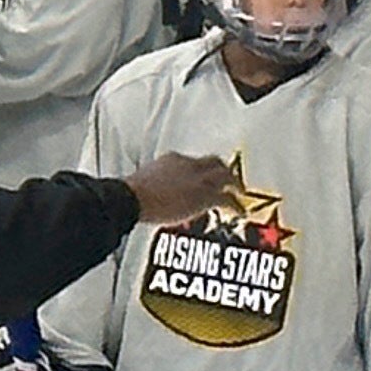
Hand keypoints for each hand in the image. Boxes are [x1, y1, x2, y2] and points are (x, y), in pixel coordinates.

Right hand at [124, 151, 238, 226]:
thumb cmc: (132, 194)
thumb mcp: (142, 183)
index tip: (200, 177)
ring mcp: (198, 179)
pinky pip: (226, 199)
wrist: (133, 198)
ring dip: (234, 184)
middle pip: (214, 161)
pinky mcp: (204, 195)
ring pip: (226, 176)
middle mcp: (189, 164)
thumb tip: (148, 196)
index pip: (192, 161)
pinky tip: (239, 211)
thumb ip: (152, 185)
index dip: (199, 169)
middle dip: (223, 169)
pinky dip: (235, 205)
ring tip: (239, 192)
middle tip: (229, 178)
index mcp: (171, 159)